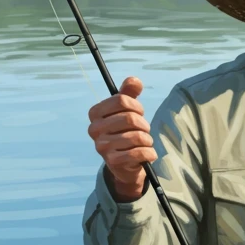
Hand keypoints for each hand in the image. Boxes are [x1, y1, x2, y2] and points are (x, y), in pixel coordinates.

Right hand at [87, 75, 156, 200]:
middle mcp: (94, 129)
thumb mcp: (127, 110)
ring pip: (136, 136)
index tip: (139, 112)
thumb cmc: (125, 131)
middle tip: (144, 130)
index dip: (136, 105)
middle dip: (143, 124)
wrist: (125, 163)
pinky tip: (148, 154)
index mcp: (95, 113)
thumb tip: (134, 81)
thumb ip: (129, 93)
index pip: (121, 100)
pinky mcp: (113, 161)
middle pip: (130, 118)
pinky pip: (138, 153)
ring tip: (146, 142)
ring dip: (147, 139)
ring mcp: (102, 146)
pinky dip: (149, 153)